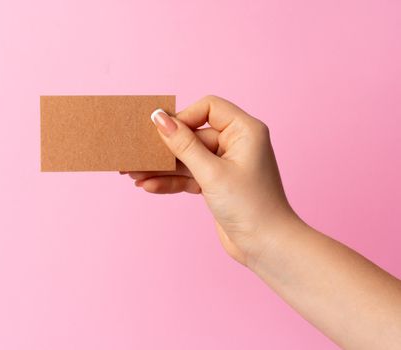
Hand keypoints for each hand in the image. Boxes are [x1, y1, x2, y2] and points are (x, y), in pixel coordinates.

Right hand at [122, 95, 298, 265]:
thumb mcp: (211, 173)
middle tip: (137, 154)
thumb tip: (159, 118)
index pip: (208, 107)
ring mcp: (225, 164)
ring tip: (134, 174)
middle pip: (193, 134)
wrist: (266, 246)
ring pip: (187, 158)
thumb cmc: (250, 206)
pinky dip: (172, 181)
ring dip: (163, 168)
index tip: (161, 132)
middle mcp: (236, 143)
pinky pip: (189, 175)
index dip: (184, 117)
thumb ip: (183, 144)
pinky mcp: (216, 184)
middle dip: (165, 147)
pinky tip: (149, 186)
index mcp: (244, 131)